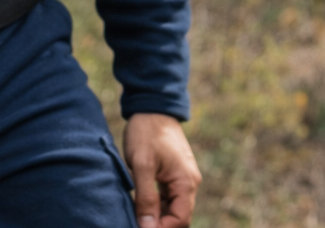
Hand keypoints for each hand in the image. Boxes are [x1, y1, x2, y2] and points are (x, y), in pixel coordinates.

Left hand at [123, 112, 200, 227]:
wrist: (152, 107)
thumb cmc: (146, 133)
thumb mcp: (142, 165)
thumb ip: (146, 198)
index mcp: (186, 182)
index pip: (180, 221)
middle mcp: (189, 183)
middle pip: (178, 218)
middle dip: (158, 225)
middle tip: (135, 223)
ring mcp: (182, 179)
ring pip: (173, 209)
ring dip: (156, 217)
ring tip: (135, 216)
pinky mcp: (174, 175)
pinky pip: (168, 199)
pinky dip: (156, 206)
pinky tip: (140, 206)